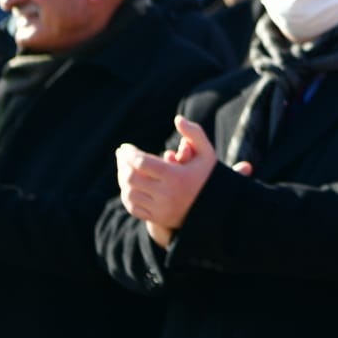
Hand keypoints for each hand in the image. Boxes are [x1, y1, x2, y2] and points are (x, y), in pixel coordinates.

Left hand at [115, 116, 220, 243]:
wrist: (217, 207)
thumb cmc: (209, 175)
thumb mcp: (206, 152)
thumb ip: (194, 133)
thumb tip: (177, 119)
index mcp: (176, 176)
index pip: (142, 163)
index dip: (129, 154)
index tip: (124, 147)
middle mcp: (167, 194)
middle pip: (132, 178)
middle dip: (122, 165)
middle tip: (120, 155)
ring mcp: (161, 209)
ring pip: (129, 193)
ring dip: (122, 179)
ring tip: (123, 168)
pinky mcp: (158, 218)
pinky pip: (133, 207)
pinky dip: (127, 195)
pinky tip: (128, 185)